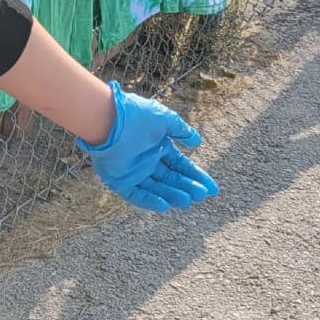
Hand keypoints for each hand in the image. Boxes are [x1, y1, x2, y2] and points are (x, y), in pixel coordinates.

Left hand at [79, 83, 218, 212]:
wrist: (108, 117)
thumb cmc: (137, 114)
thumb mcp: (165, 119)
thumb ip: (181, 131)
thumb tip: (197, 141)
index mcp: (159, 147)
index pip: (181, 166)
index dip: (196, 176)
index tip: (211, 189)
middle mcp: (148, 161)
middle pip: (171, 179)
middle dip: (187, 187)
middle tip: (200, 196)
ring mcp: (134, 172)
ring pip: (157, 188)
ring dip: (172, 195)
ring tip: (187, 201)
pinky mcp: (120, 181)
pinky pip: (137, 194)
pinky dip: (150, 200)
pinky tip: (165, 205)